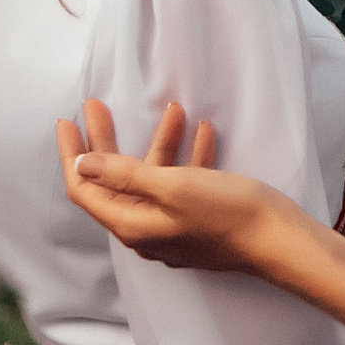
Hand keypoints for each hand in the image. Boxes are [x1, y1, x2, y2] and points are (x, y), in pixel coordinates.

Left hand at [59, 99, 305, 273]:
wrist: (277, 239)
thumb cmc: (225, 212)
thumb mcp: (170, 186)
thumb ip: (123, 174)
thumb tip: (82, 165)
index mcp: (132, 224)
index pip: (86, 190)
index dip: (73, 155)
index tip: (67, 121)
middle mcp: (146, 229)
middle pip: (114, 181)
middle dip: (107, 141)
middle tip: (97, 106)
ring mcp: (173, 227)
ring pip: (153, 179)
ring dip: (160, 142)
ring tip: (172, 109)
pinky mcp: (197, 220)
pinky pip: (182, 184)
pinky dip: (188, 158)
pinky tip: (203, 133)